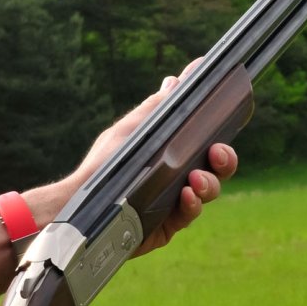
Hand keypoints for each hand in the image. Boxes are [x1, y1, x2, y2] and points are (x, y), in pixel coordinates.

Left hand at [71, 60, 239, 256]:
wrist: (78, 203)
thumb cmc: (102, 165)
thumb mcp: (130, 131)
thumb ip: (156, 108)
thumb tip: (175, 80)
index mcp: (175, 153)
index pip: (207, 141)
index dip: (220, 132)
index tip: (227, 115)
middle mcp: (181, 176)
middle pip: (218, 168)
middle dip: (225, 159)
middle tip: (217, 152)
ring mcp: (177, 202)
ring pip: (209, 191)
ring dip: (209, 183)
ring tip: (195, 179)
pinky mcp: (169, 225)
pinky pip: (190, 214)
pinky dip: (192, 204)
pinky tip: (186, 196)